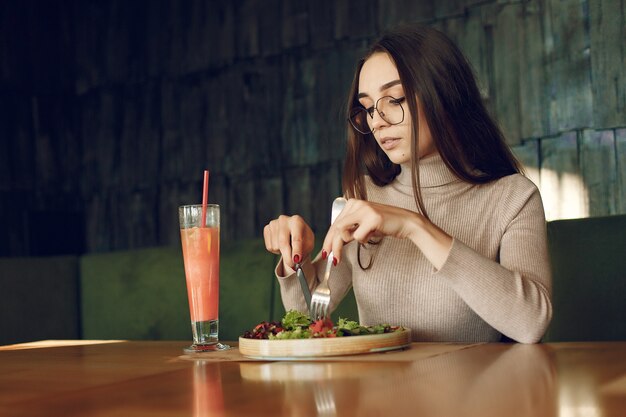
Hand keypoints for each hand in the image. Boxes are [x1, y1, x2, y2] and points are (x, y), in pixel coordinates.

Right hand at [263, 215, 314, 269]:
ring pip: (276, 246)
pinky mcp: (267, 228)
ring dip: (282, 252)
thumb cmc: (303, 238)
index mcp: (297, 221)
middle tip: (292, 265)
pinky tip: (281, 244)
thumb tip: (295, 260)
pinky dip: (276, 251)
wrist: (294, 231)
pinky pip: (270, 247)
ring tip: (288, 247)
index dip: (296, 250)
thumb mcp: (308, 244)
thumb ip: (303, 251)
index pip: (296, 238)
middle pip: (283, 242)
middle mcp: (284, 220)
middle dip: (287, 256)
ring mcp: (274, 223)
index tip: (296, 260)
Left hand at [321, 199, 452, 268]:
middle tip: (333, 260)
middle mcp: (356, 203)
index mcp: (352, 203)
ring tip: (365, 237)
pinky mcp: (372, 218)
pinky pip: (358, 236)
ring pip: (344, 232)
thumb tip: (333, 243)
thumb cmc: (384, 225)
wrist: (405, 222)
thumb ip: (349, 230)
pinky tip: (373, 234)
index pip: (335, 223)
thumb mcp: (363, 225)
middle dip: (333, 246)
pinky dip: (364, 240)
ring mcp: (364, 210)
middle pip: (336, 229)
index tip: (326, 252)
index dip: (329, 239)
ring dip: (350, 242)